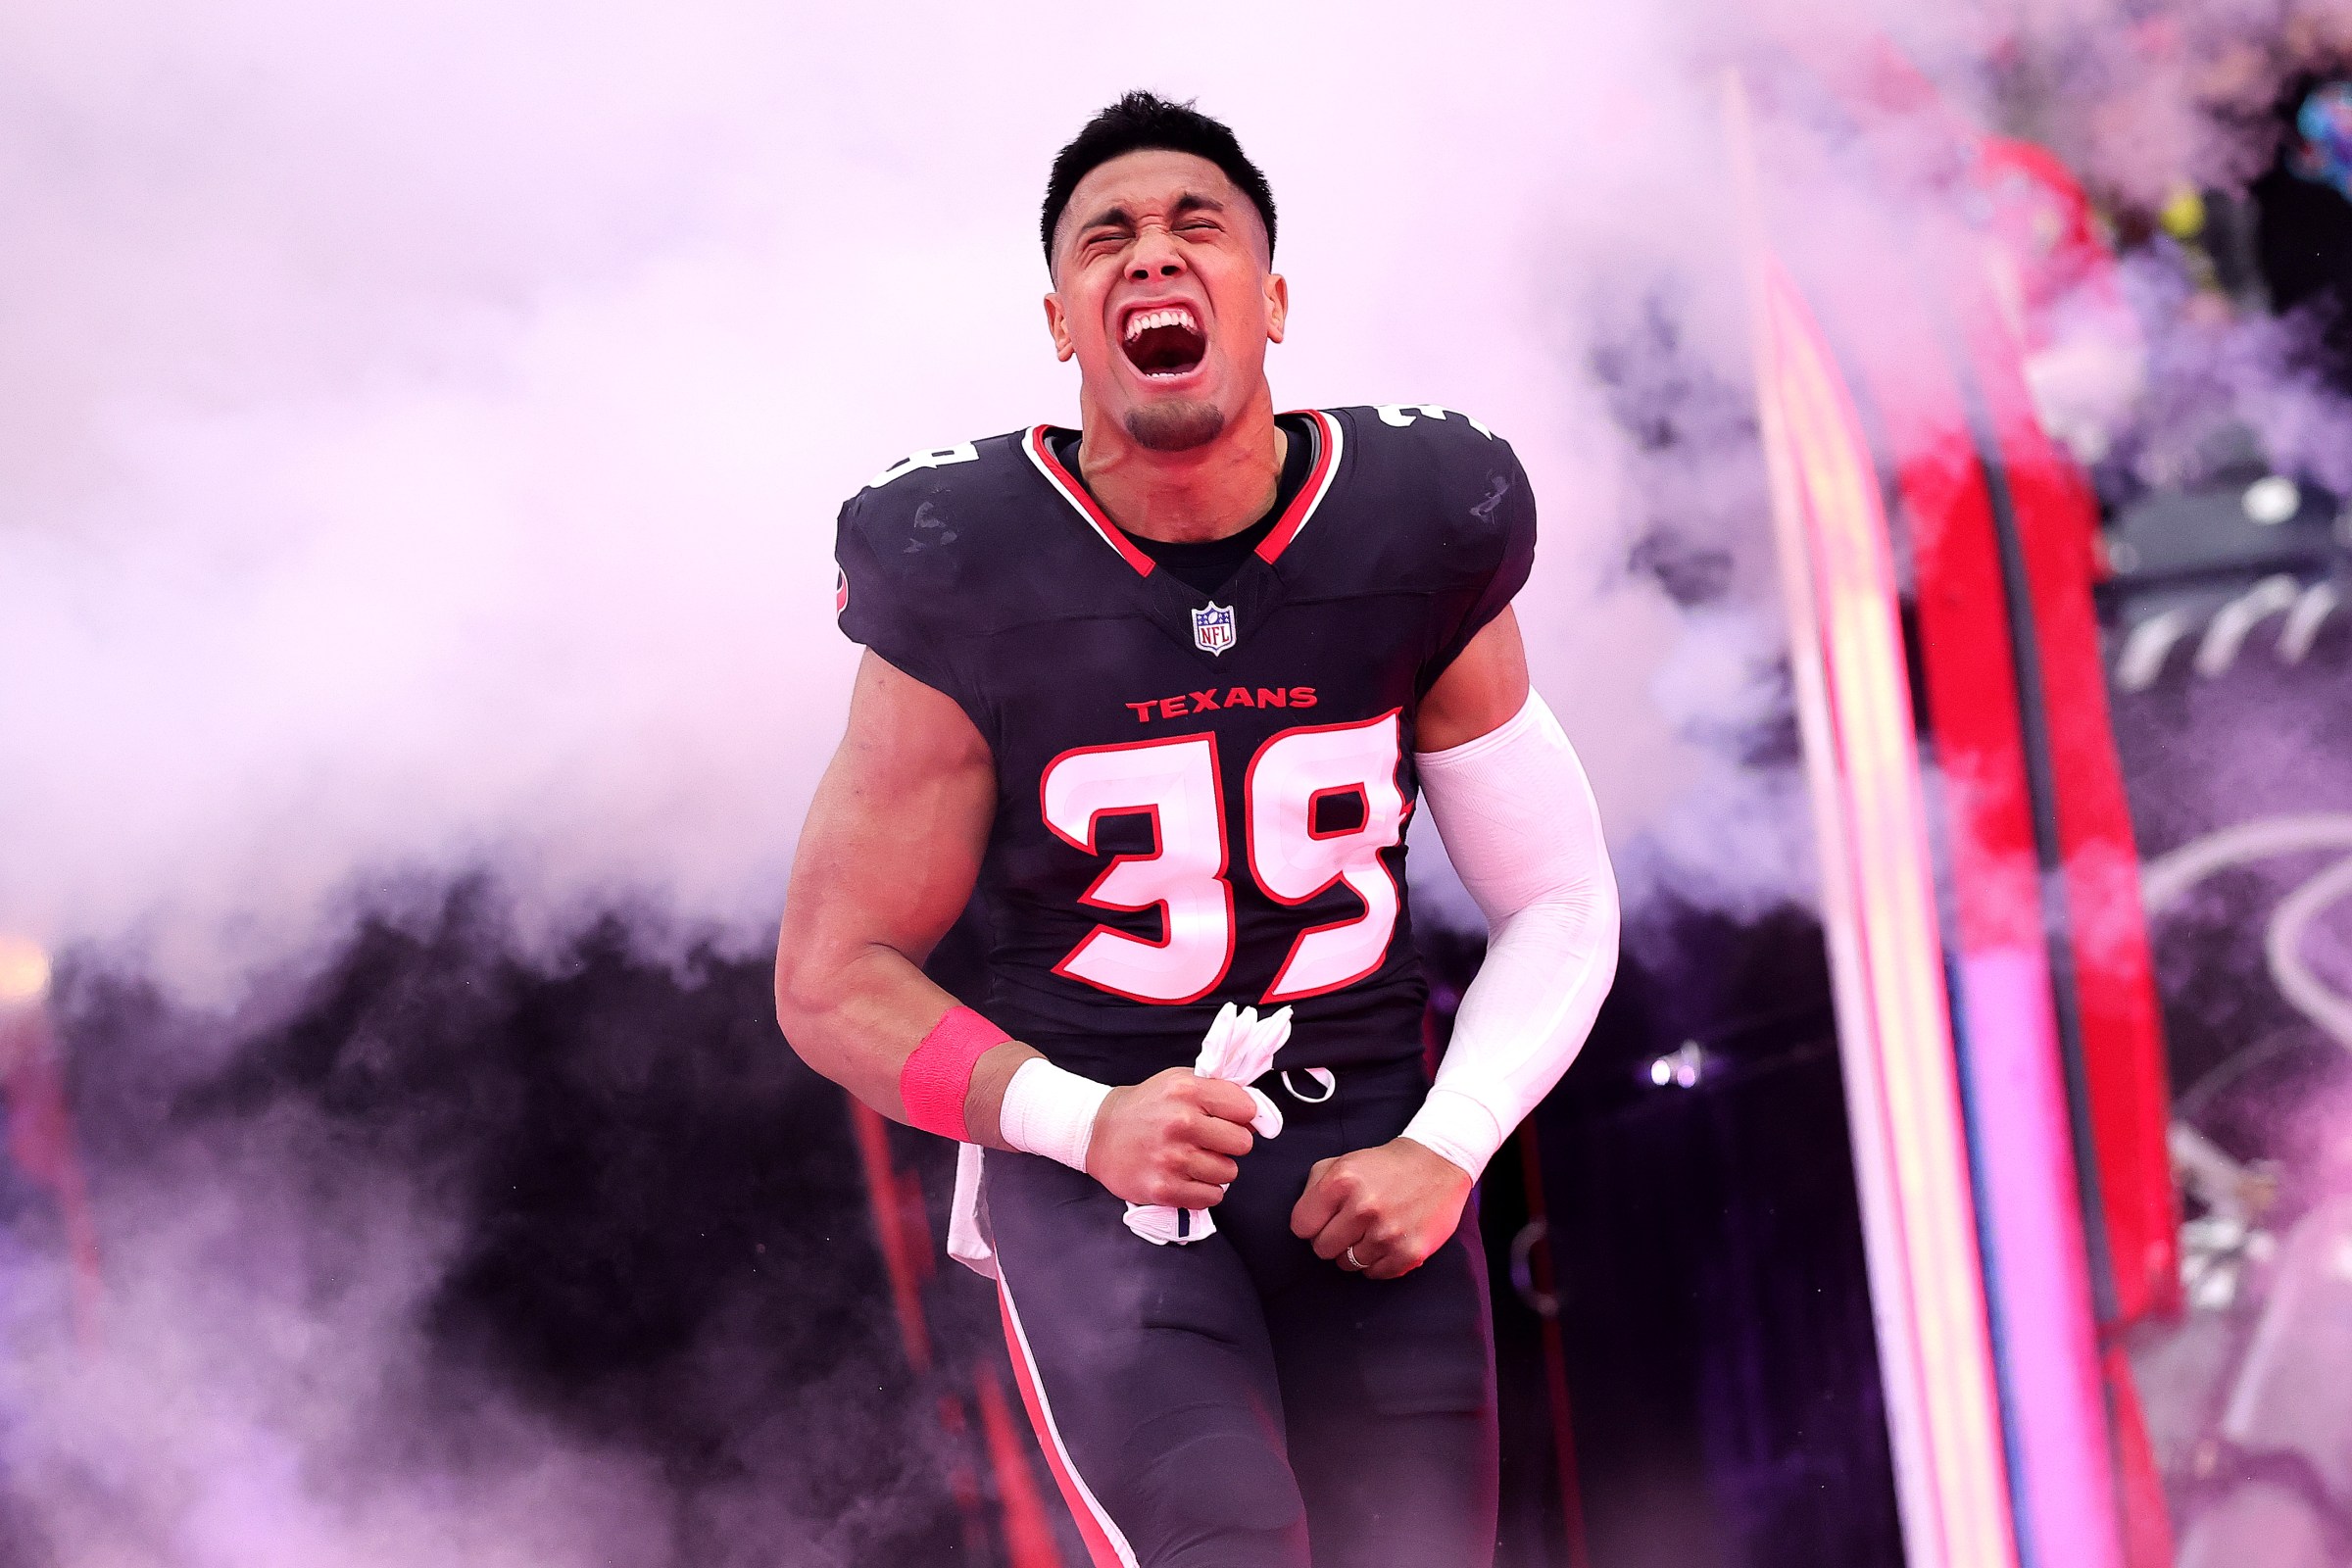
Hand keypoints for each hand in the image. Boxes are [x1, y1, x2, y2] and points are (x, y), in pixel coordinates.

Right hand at [1084, 1068, 1258, 1207]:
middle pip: (1243, 1144)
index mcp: (1187, 1092)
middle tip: (1210, 1142)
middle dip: (1230, 1144)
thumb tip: (1259, 1114)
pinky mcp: (1164, 1189)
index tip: (1228, 1120)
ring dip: (1217, 1169)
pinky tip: (1187, 1178)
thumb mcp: (1178, 1081)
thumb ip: (1217, 1090)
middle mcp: (1181, 1123)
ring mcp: (1172, 1159)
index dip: (1242, 1117)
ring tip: (1195, 1160)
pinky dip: (1204, 1191)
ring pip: (1229, 1173)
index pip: (1246, 1109)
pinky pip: (1210, 1197)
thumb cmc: (1145, 1106)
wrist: (1097, 1133)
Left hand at [1289, 1137, 1472, 1279]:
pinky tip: (1386, 1241)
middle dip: (1331, 1238)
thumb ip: (1314, 1189)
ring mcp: (1387, 1233)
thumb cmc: (1384, 1166)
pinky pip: (1374, 1274)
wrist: (1438, 1164)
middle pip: (1322, 1249)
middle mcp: (1363, 1208)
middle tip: (1349, 1225)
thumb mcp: (1342, 1161)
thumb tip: (1303, 1223)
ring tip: (1371, 1230)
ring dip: (1355, 1250)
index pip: (1301, 1226)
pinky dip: (1377, 1261)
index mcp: (1341, 1181)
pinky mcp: (1409, 1253)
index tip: (1325, 1218)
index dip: (1311, 1223)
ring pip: (1347, 1264)